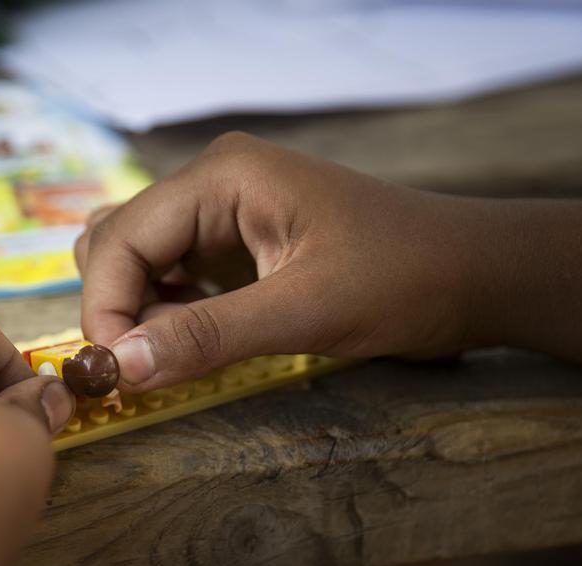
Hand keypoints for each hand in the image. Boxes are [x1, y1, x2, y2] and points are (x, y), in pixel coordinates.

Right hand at [76, 132, 477, 390]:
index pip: (121, 239)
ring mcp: (223, 210)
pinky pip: (172, 274)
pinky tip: (194, 343)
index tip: (117, 375)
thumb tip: (122, 369)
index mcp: (222, 176)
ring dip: (138, 311)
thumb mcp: (303, 312)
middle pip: (116, 243)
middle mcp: (212, 182)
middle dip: (116, 309)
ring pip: (136, 259)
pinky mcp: (236, 241)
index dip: (106, 309)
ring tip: (172, 356)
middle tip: (141, 370)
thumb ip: (206, 337)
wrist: (475, 273)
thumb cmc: (404, 279)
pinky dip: (166, 313)